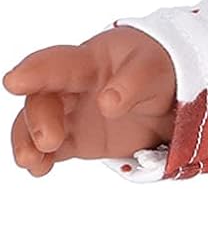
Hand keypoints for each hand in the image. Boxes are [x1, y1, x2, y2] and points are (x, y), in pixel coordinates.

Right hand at [4, 26, 176, 175]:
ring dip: (29, 142)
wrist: (168, 94)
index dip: (34, 72)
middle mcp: (71, 87)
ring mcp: (72, 114)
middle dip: (39, 119)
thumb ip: (133, 84)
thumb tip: (107, 103)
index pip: (57, 64)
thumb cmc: (155, 70)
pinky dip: (42, 159)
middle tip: (48, 140)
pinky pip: (53, 150)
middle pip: (44, 100)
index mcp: (88, 61)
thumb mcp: (153, 70)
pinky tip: (38, 169)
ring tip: (30, 161)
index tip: (13, 83)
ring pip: (39, 126)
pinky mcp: (78, 139)